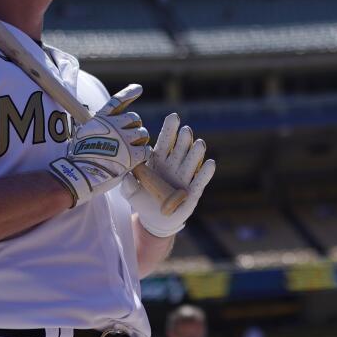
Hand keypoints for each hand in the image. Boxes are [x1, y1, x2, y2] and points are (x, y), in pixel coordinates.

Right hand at [48, 84, 150, 206]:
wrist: (80, 174)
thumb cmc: (79, 158)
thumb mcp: (83, 134)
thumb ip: (97, 127)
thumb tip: (101, 125)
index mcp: (102, 119)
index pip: (118, 101)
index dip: (129, 93)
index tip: (139, 88)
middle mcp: (114, 126)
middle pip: (135, 118)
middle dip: (135, 127)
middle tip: (131, 138)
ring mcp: (124, 140)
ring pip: (142, 133)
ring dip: (140, 140)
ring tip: (133, 149)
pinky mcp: (132, 155)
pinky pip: (146, 150)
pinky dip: (143, 153)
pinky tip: (138, 159)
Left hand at [122, 113, 215, 236]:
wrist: (153, 219)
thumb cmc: (142, 200)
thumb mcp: (130, 192)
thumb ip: (127, 184)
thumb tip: (126, 175)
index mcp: (159, 160)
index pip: (166, 142)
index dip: (170, 130)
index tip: (174, 117)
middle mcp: (174, 166)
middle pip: (181, 150)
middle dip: (183, 140)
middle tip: (186, 130)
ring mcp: (184, 178)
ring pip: (192, 163)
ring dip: (196, 153)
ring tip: (199, 143)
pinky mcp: (193, 192)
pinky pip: (200, 181)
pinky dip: (205, 173)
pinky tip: (210, 163)